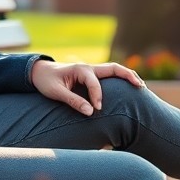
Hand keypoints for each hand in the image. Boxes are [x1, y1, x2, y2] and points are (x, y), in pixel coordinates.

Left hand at [30, 60, 144, 116]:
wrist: (39, 72)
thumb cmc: (46, 81)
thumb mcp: (56, 92)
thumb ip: (73, 101)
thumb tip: (91, 112)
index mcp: (80, 69)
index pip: (94, 83)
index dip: (97, 97)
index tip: (97, 110)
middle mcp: (89, 68)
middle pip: (113, 68)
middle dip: (127, 76)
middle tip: (140, 87)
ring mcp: (92, 71)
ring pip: (114, 71)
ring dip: (127, 76)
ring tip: (141, 86)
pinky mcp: (92, 76)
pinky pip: (110, 77)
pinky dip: (121, 80)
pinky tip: (128, 89)